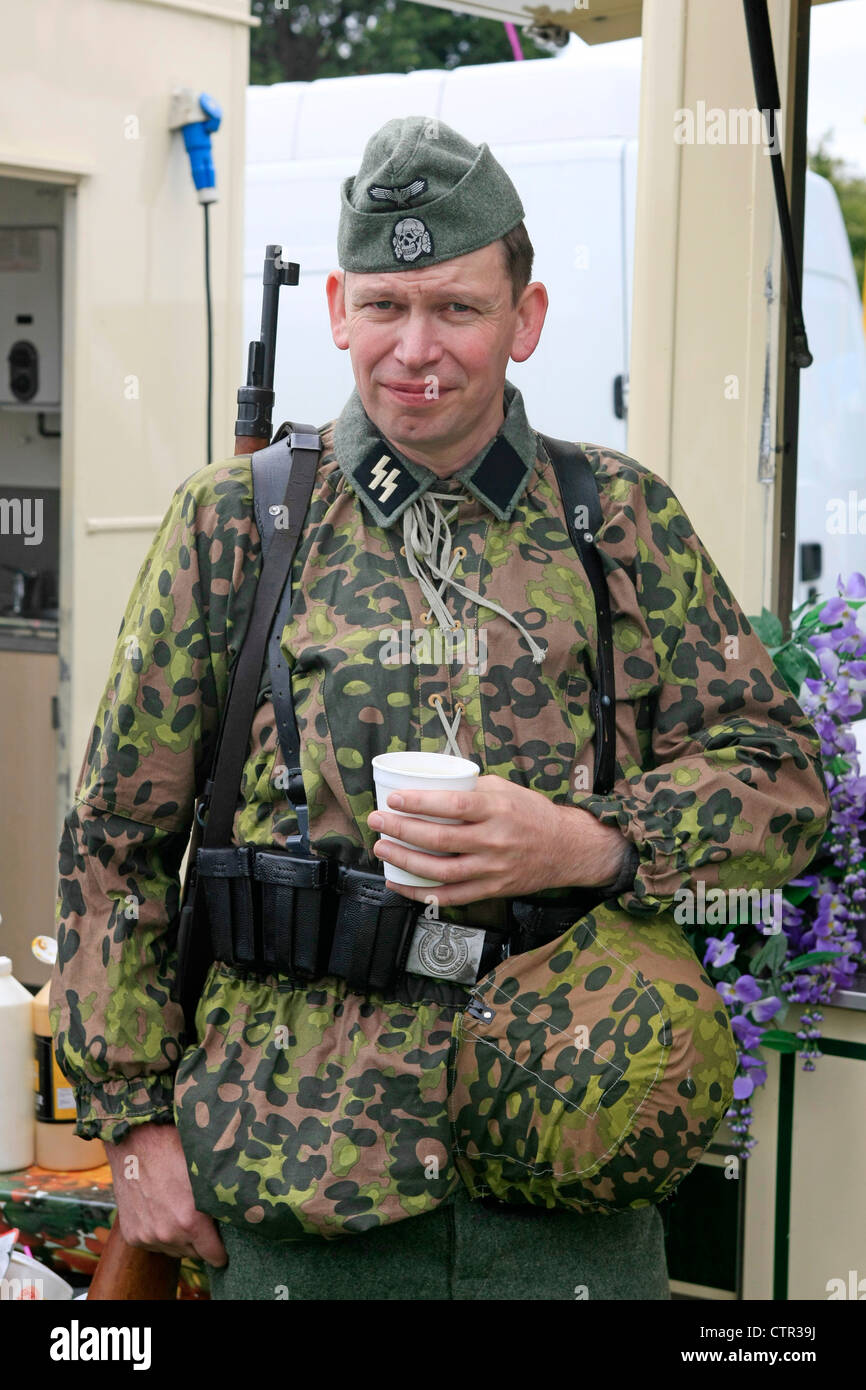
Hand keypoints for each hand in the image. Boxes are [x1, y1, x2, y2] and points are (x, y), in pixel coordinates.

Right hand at [105, 1121, 226, 1266]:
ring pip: (174, 1249)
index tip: (225, 1243)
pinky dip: (160, 1234)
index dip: (222, 1250)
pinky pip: (154, 1244)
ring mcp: (147, 1237)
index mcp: (191, 1220)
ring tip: (180, 1211)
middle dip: (201, 1240)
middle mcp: (168, 1234)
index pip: (215, 1256)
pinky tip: (162, 1211)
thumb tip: (247, 1210)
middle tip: (202, 1219)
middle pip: (194, 1253)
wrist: (135, 1142)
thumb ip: (222, 1198)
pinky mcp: (132, 1236)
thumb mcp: (206, 1171)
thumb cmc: (176, 1149)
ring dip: (179, 1238)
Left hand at [367, 775, 628, 906]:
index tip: (393, 799)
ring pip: (441, 871)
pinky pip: (451, 896)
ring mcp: (492, 869)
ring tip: (382, 849)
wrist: (566, 848)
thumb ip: (471, 788)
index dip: (420, 803)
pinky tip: (399, 883)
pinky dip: (421, 893)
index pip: (454, 806)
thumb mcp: (506, 789)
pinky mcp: (491, 890)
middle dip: (402, 830)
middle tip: (376, 821)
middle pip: (440, 839)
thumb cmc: (531, 813)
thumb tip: (431, 784)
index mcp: (497, 809)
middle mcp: (494, 840)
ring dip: (405, 862)